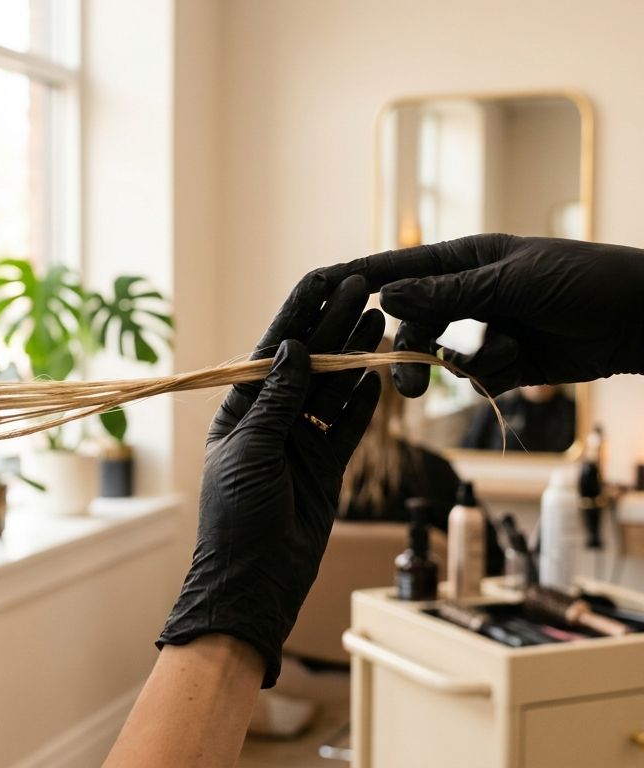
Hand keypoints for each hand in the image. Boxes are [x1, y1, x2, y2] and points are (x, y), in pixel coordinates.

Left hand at [157, 275, 384, 686]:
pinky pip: (347, 426)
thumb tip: (292, 347)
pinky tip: (376, 375)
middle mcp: (271, 419)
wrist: (256, 580)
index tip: (321, 282)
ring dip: (352, 358)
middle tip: (360, 291)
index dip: (296, 317)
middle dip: (331, 328)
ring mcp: (300, 441)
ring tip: (376, 321)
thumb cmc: (237, 515)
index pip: (271, 353)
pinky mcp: (325, 465)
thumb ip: (277, 400)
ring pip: (331, 390)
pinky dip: (362, 403)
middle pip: (306, 364)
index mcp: (241, 410)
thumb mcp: (251, 449)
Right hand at [320, 234, 643, 396]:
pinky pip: (475, 373)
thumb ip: (447, 293)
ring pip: (438, 353)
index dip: (359, 278)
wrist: (642, 319)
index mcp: (466, 259)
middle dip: (407, 351)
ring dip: (447, 368)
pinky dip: (489, 374)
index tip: (319, 287)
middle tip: (408, 384)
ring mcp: (487, 326)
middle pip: (412, 322)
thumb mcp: (510, 283)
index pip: (400, 268)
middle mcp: (469, 292)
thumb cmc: (582, 281)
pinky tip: (517, 366)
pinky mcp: (506, 360)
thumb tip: (386, 295)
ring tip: (461, 377)